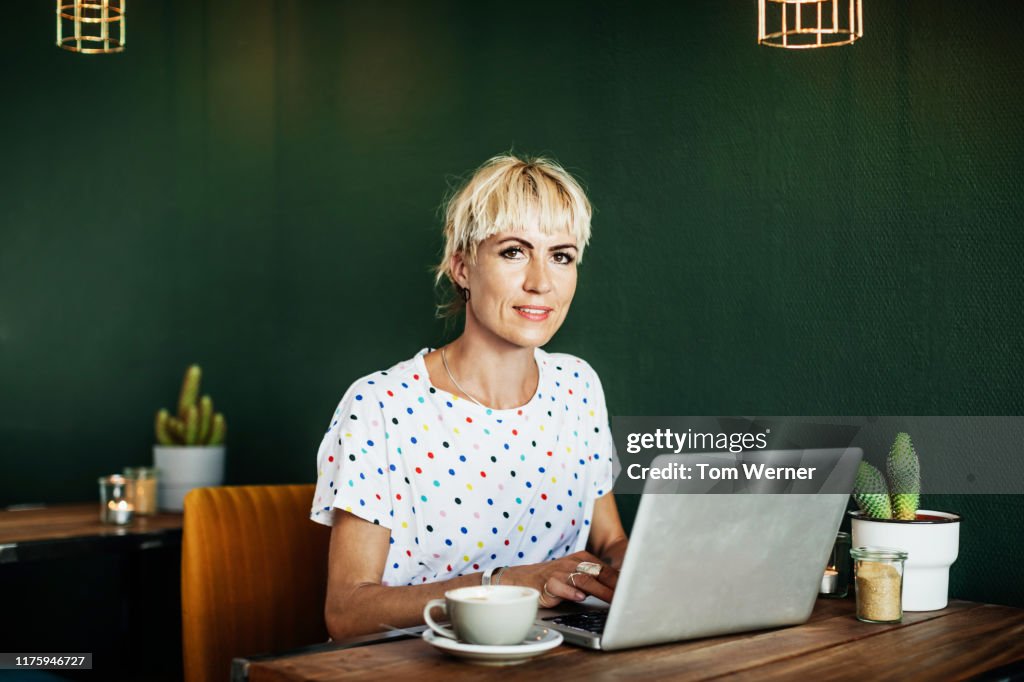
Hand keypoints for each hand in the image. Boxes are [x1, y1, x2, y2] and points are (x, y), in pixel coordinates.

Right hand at [501, 551, 619, 607]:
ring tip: (612, 599)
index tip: (636, 590)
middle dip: (615, 585)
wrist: (521, 579)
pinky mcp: (547, 583)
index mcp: (582, 559)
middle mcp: (572, 563)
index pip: (607, 570)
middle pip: (598, 573)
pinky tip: (580, 598)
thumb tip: (618, 591)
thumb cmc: (553, 580)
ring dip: (600, 590)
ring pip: (583, 580)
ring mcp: (559, 572)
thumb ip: (594, 581)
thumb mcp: (575, 576)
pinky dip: (571, 592)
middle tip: (629, 596)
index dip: (622, 581)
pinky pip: (560, 587)